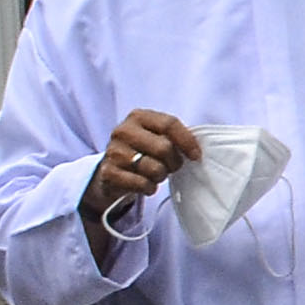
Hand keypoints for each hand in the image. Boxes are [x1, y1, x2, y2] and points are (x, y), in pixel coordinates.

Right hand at [78, 110, 199, 226]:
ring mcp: (113, 152)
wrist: (112, 169)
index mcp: (138, 116)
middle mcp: (123, 131)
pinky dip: (150, 188)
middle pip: (164, 148)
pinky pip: (142, 184)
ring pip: (154, 168)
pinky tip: (147, 184)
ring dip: (161, 176)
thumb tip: (196, 150)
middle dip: (174, 162)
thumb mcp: (156, 135)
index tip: (196, 155)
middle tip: (172, 166)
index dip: (187, 141)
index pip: (170, 124)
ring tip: (157, 174)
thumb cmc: (142, 150)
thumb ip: (174, 136)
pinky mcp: (108, 173)